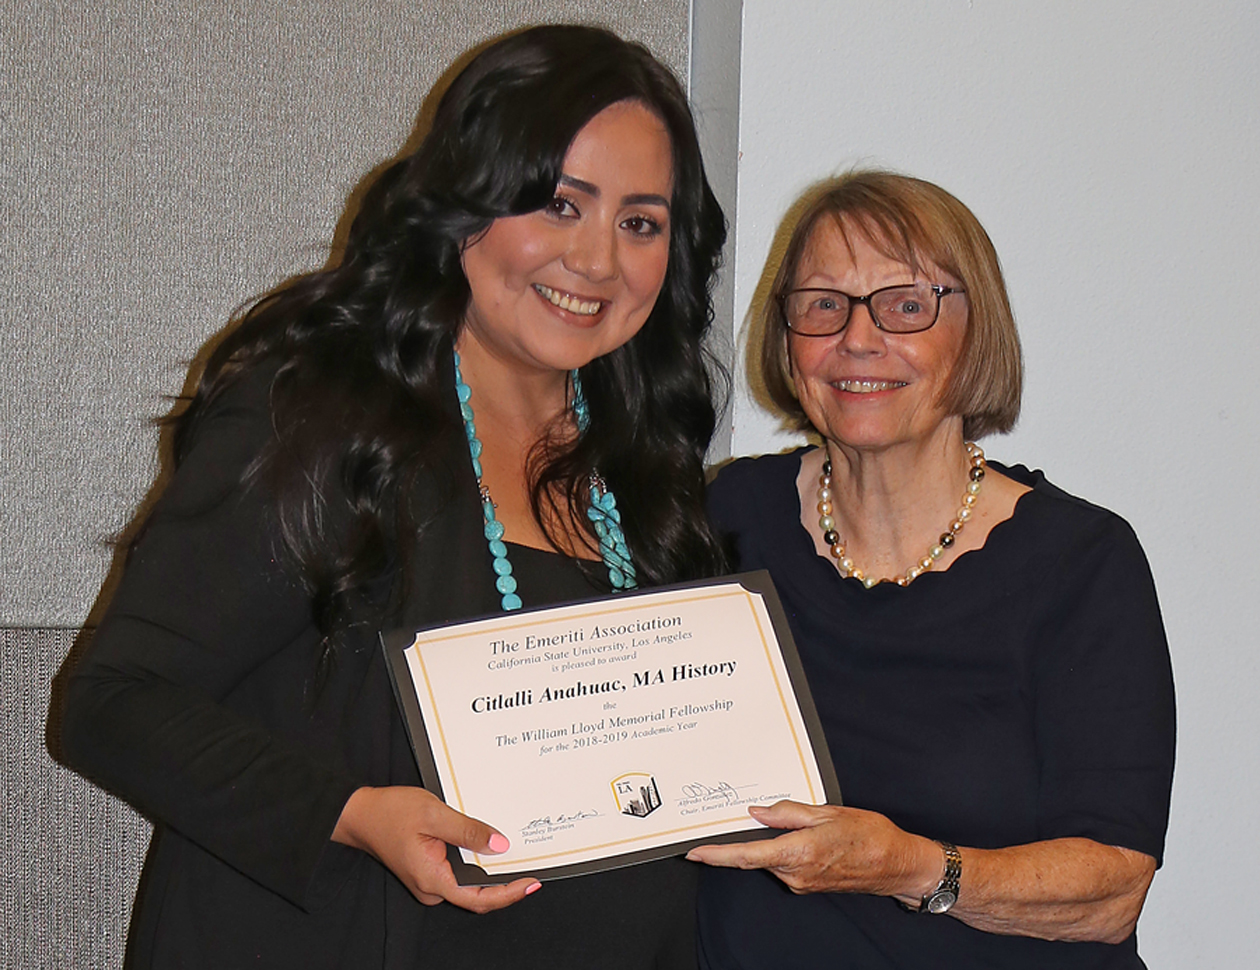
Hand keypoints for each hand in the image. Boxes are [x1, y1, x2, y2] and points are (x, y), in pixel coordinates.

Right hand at [332, 786, 539, 911]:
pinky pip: (459, 874)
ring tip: (517, 857)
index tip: (531, 883)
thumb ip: (468, 831)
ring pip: (469, 884)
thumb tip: (500, 846)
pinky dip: (477, 865)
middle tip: (532, 868)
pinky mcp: (428, 871)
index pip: (480, 898)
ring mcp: (429, 881)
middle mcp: (432, 888)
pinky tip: (490, 849)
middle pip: (478, 895)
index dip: (509, 894)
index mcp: (433, 879)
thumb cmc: (390, 812)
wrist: (359, 813)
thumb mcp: (434, 814)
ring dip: (491, 873)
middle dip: (506, 884)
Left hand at [686, 800, 938, 899]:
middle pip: (756, 857)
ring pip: (770, 860)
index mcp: (799, 852)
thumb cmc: (870, 835)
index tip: (695, 853)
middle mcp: (796, 873)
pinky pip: (784, 865)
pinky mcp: (808, 885)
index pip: (747, 856)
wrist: (897, 866)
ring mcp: (802, 882)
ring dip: (767, 844)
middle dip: (743, 841)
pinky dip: (780, 851)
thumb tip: (758, 813)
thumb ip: (789, 813)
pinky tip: (796, 836)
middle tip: (734, 821)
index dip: (718, 855)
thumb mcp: (828, 813)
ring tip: (787, 822)